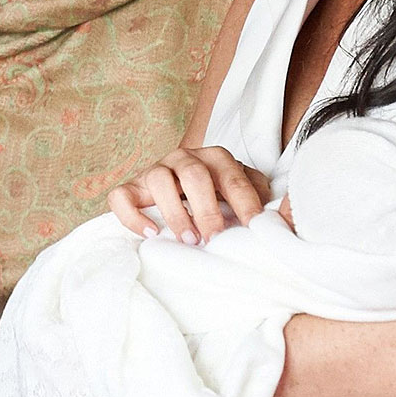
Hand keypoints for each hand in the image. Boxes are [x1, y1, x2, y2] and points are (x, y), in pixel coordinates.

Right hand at [106, 146, 271, 244]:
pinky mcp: (131, 186)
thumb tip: (273, 215)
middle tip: (213, 239)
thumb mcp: (240, 191)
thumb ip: (256, 195)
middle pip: (194, 176)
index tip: (251, 229)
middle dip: (206, 210)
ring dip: (175, 212)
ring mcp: (154, 169)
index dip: (244, 204)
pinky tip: (151, 233)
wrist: (178, 187)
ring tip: (187, 239)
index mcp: (216, 158)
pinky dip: (133, 216)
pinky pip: (122, 196)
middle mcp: (184, 157)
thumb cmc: (216, 195)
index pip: (233, 179)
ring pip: (158, 180)